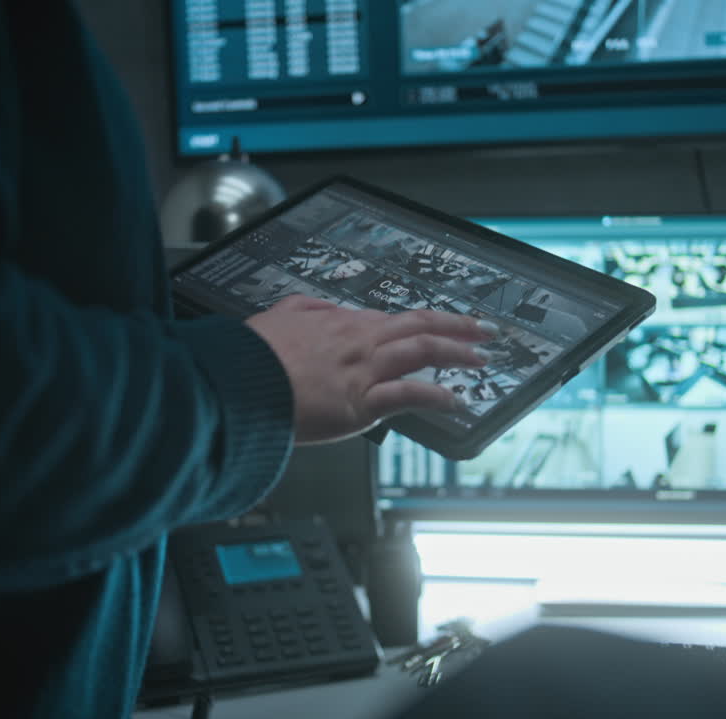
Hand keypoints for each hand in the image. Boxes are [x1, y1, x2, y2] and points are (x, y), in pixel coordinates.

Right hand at [245, 295, 497, 444]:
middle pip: (420, 325)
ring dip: (458, 353)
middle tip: (484, 331)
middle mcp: (359, 342)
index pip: (393, 319)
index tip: (441, 325)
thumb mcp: (279, 317)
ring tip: (480, 359)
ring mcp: (364, 371)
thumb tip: (325, 309)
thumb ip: (306, 310)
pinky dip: (438, 396)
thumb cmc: (253, 359)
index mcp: (340, 323)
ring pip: (423, 351)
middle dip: (459, 326)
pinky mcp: (362, 402)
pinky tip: (456, 401)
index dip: (423, 322)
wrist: (240, 385)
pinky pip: (410, 394)